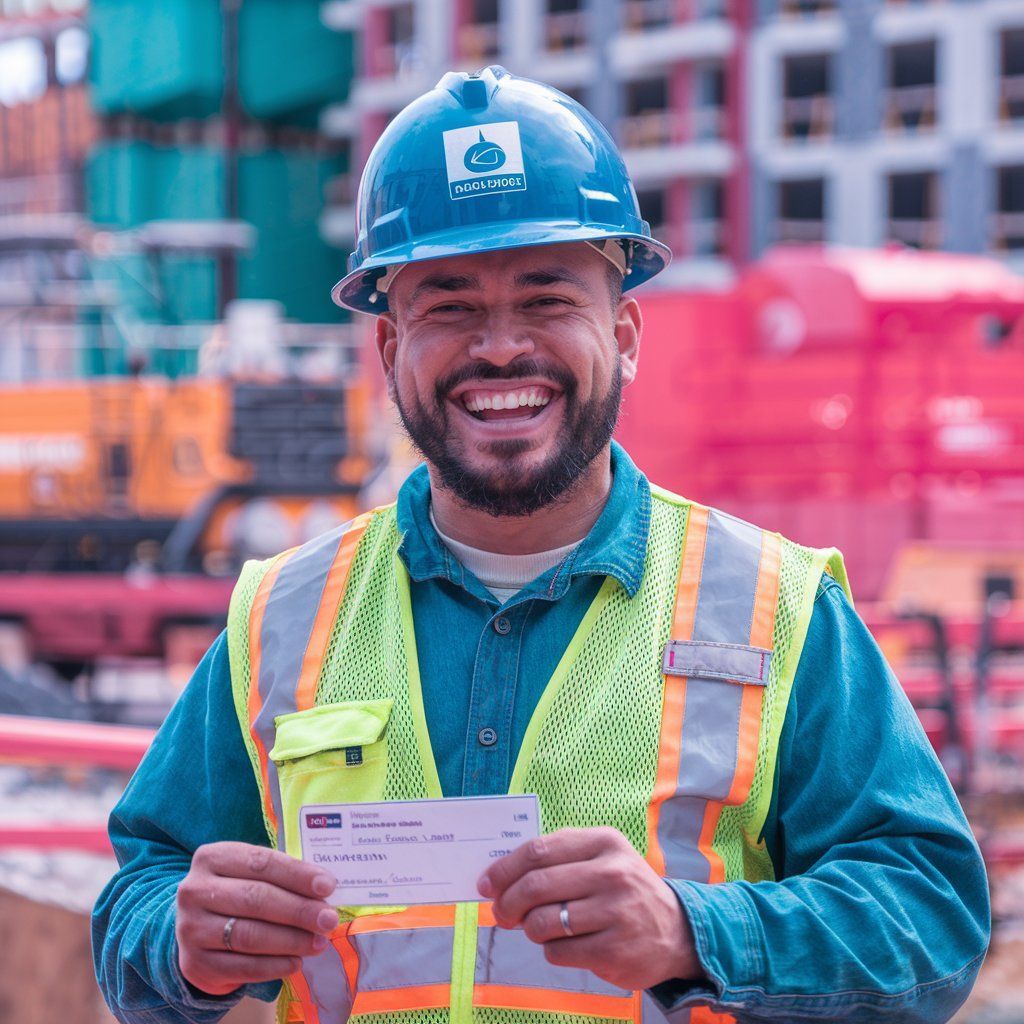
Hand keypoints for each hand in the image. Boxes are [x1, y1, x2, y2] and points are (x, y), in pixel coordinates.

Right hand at [176, 842, 338, 995]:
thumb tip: (324, 889)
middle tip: (328, 919)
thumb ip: (281, 875)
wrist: (197, 927)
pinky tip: (296, 962)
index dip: (297, 874)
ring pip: (249, 935)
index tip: (328, 886)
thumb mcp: (249, 873)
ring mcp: (191, 929)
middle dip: (299, 910)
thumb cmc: (235, 890)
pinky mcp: (196, 964)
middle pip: (256, 899)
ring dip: (291, 940)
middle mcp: (195, 891)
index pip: (261, 862)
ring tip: (318, 942)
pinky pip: (242, 967)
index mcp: (212, 858)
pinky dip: (274, 966)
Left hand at [477, 827, 702, 990]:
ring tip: (537, 928)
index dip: (505, 868)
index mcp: (604, 842)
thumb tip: (502, 876)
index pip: (539, 850)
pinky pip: (557, 951)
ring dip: (529, 929)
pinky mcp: (613, 949)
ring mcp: (614, 912)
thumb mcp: (602, 858)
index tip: (486, 883)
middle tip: (501, 913)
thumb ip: (559, 858)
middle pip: (535, 886)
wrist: (677, 931)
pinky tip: (566, 944)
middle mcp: (611, 873)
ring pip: (542, 922)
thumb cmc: (623, 889)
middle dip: (508, 902)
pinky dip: (551, 950)